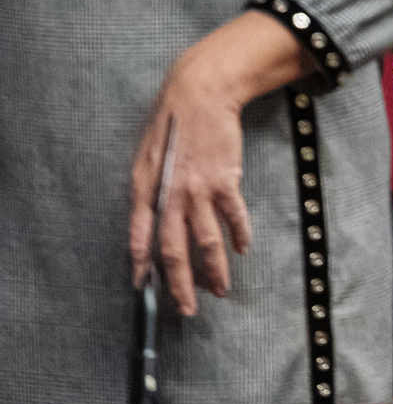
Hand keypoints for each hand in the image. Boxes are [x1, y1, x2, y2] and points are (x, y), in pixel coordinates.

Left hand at [128, 12, 307, 315]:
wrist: (201, 94)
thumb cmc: (171, 124)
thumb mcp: (146, 157)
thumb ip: (147, 191)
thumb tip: (149, 221)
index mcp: (146, 190)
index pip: (140, 237)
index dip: (141, 265)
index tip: (141, 288)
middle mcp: (171, 195)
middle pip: (176, 250)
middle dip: (181, 284)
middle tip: (188, 309)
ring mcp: (199, 189)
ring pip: (207, 241)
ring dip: (215, 269)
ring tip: (220, 289)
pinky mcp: (225, 180)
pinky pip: (233, 216)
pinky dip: (240, 234)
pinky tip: (242, 248)